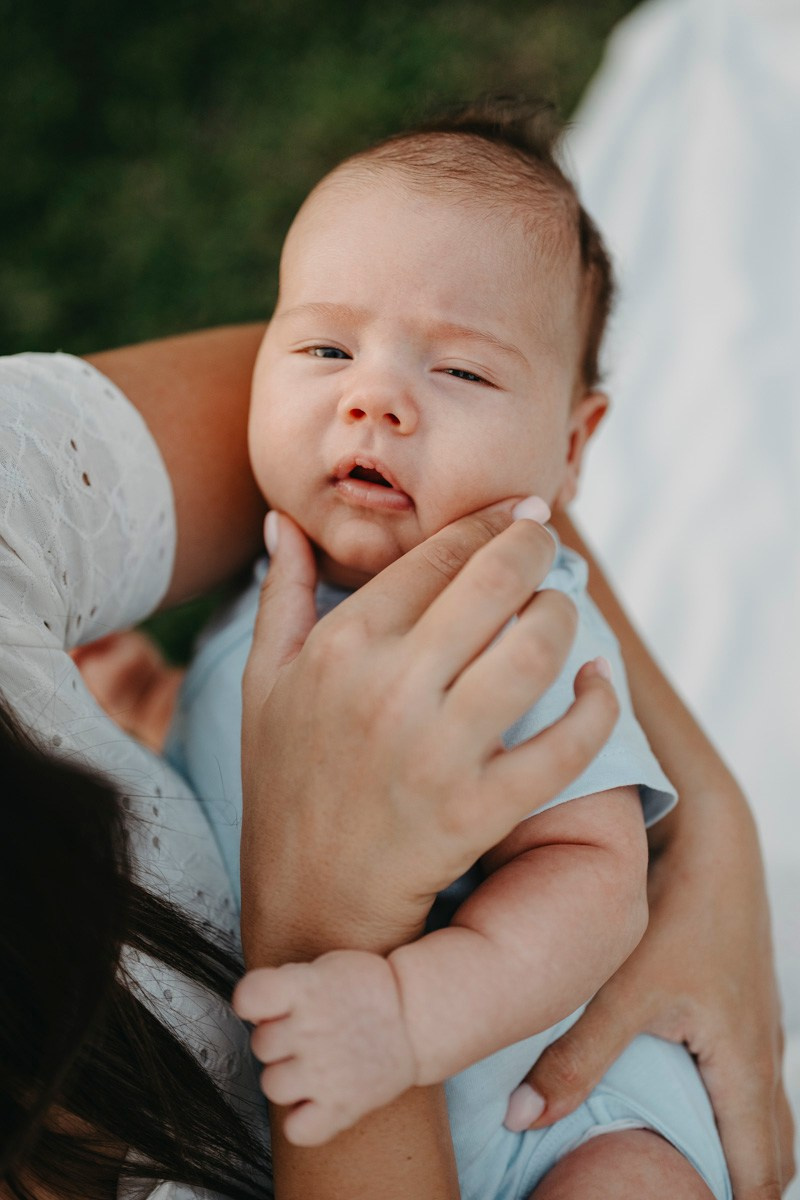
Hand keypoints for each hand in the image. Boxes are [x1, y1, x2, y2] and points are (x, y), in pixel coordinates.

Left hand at [235, 950, 417, 1145]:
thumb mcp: (326, 967)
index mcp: (306, 988)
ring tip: (313, 1065)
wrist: (417, 1017)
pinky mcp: (341, 1106)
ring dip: (287, 1077)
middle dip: (279, 1040)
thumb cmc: (367, 989)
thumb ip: (288, 985)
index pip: (249, 997)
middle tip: (307, 1034)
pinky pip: (297, 1130)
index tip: (266, 1006)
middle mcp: (310, 1029)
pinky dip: (303, 1120)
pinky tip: (317, 1099)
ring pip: (271, 1085)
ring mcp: (324, 1071)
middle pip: (260, 1044)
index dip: (250, 1002)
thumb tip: (255, 1015)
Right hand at [239, 503, 618, 967]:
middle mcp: (388, 689)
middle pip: (495, 584)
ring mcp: (435, 752)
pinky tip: (598, 682)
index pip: (434, 557)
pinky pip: (564, 746)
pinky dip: (597, 706)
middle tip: (548, 540)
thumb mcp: (262, 683)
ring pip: (535, 649)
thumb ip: (282, 596)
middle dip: (536, 546)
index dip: (486, 522)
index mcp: (340, 647)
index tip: (515, 510)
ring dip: (565, 614)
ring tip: (563, 608)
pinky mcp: (476, 811)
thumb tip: (285, 523)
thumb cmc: (284, 783)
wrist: (305, 901)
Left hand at [513, 804, 795, 1199]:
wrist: (714, 835)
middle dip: (738, 1183)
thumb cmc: (678, 908)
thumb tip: (522, 1118)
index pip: (758, 1171)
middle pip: (773, 1151)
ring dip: (739, 1144)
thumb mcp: (623, 989)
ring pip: (765, 1110)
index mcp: (743, 1065)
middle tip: (688, 1196)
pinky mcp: (745, 996)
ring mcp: (760, 1022)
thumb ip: (574, 1058)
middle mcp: (763, 1051)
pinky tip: (691, 1093)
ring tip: (691, 1165)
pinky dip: (733, 1103)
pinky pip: (753, 1072)